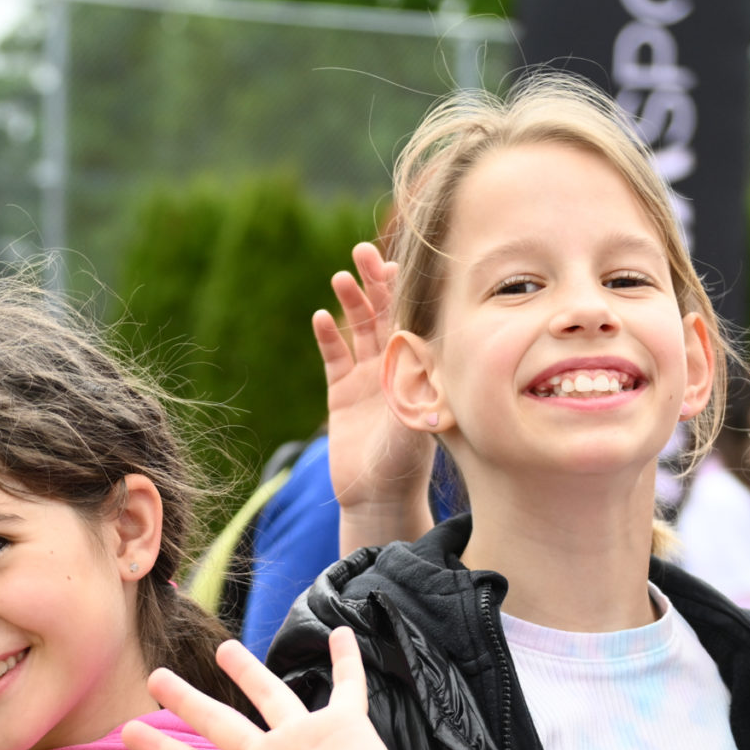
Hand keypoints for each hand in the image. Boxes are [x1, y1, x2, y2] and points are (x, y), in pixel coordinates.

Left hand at [121, 629, 416, 749]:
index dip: (159, 749)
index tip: (127, 731)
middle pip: (218, 723)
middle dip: (186, 701)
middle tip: (156, 678)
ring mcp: (306, 741)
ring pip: (271, 696)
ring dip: (248, 671)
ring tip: (224, 648)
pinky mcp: (346, 728)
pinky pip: (348, 686)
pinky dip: (346, 660)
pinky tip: (342, 633)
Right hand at [315, 243, 433, 545]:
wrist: (375, 497)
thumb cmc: (404, 465)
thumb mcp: (415, 425)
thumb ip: (417, 397)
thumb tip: (428, 370)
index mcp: (417, 367)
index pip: (412, 317)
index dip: (403, 289)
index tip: (396, 263)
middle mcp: (394, 366)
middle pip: (384, 312)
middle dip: (375, 282)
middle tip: (363, 252)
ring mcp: (367, 377)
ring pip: (358, 328)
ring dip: (351, 302)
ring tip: (341, 278)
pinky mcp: (341, 392)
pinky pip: (334, 356)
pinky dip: (328, 336)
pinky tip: (321, 317)